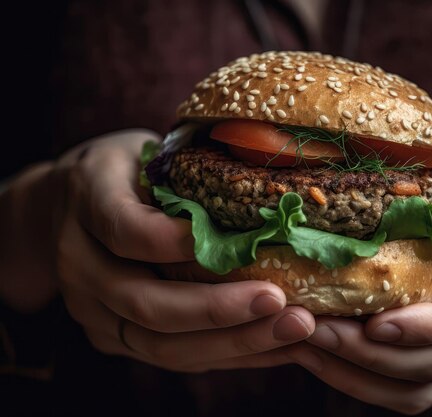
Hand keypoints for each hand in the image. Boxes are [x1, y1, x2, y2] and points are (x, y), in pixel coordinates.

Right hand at [1, 129, 313, 371]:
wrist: (62, 210)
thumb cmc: (123, 172)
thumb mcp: (145, 151)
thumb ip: (185, 169)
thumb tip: (268, 184)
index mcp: (88, 201)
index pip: (125, 229)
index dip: (173, 241)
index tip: (234, 242)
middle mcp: (81, 263)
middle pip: (144, 302)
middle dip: (216, 308)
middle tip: (278, 300)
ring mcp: (92, 309)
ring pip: (158, 344)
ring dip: (231, 342)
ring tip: (291, 329)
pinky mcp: (112, 337)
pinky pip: (171, 357)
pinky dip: (228, 354)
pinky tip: (274, 346)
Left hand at [288, 171, 431, 413]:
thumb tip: (368, 177)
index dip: (429, 325)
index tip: (378, 323)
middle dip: (371, 354)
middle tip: (314, 329)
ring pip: (419, 390)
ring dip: (358, 376)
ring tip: (305, 348)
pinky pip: (408, 395)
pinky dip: (361, 385)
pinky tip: (320, 360)